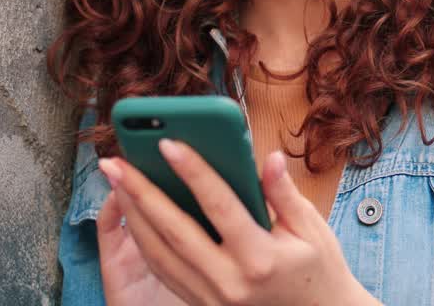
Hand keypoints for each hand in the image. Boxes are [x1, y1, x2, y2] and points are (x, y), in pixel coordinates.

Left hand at [97, 141, 379, 305]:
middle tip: (115, 162)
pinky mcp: (202, 305)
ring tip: (117, 183)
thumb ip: (284, 193)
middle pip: (174, 230)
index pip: (219, 206)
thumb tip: (270, 158)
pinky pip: (164, 271)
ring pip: (159, 254)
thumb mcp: (312, 228)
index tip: (168, 143)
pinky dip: (144, 242)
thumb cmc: (319, 270)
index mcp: (260, 258)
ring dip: (133, 216)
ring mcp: (212, 298)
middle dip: (140, 192)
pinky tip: (134, 216)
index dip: (192, 171)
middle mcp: (230, 282)